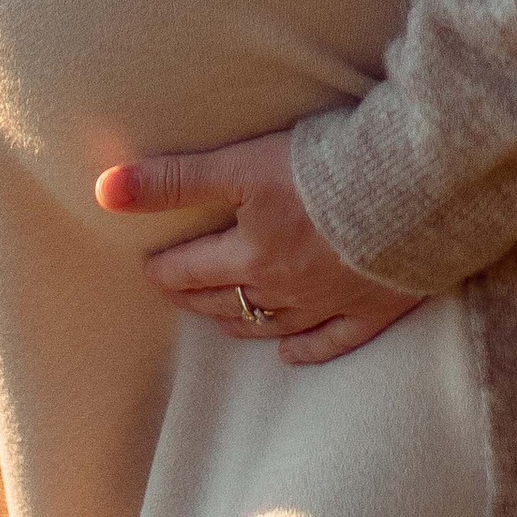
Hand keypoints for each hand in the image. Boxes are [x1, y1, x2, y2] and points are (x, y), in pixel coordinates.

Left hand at [94, 129, 422, 367]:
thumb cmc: (326, 168)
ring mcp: (330, 302)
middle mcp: (284, 288)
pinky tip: (289, 353)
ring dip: (241, 321)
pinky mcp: (373, 305)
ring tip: (221, 316)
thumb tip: (103, 190)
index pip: (189, 269)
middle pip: (226, 299)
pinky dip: (306, 349)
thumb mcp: (242, 163)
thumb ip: (175, 178)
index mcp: (251, 254)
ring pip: (271, 323)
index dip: (164, 267)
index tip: (148, 265)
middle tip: (178, 288)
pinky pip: (332, 340)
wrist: (412, 188)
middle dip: (195, 294)